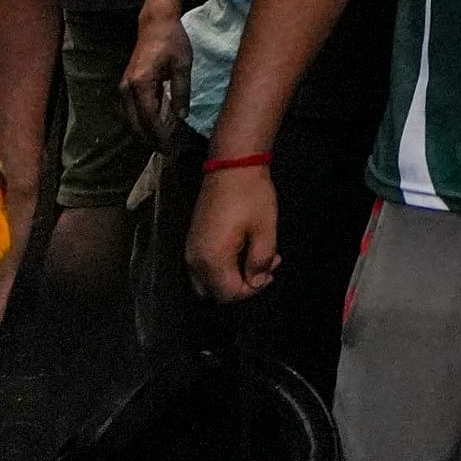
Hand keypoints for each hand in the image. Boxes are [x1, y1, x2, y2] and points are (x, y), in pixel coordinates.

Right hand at [123, 5, 189, 145]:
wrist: (155, 24)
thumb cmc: (172, 42)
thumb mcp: (182, 66)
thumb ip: (181, 92)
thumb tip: (181, 117)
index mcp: (140, 84)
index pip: (149, 119)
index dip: (159, 135)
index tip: (171, 148)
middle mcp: (127, 89)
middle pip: (136, 124)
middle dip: (151, 140)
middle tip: (169, 152)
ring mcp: (124, 88)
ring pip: (132, 120)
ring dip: (146, 133)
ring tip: (164, 144)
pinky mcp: (127, 86)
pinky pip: (132, 112)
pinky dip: (143, 122)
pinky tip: (157, 128)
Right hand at [186, 162, 279, 302]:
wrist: (230, 166)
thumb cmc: (251, 196)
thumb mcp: (264, 230)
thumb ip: (260, 261)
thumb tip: (256, 282)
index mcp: (211, 259)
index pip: (229, 294)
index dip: (252, 290)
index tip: (270, 272)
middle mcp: (194, 260)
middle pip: (217, 292)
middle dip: (243, 285)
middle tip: (267, 266)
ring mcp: (190, 250)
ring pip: (211, 281)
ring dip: (235, 275)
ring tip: (261, 256)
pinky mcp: (193, 241)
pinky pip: (206, 267)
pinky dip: (225, 266)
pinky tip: (246, 249)